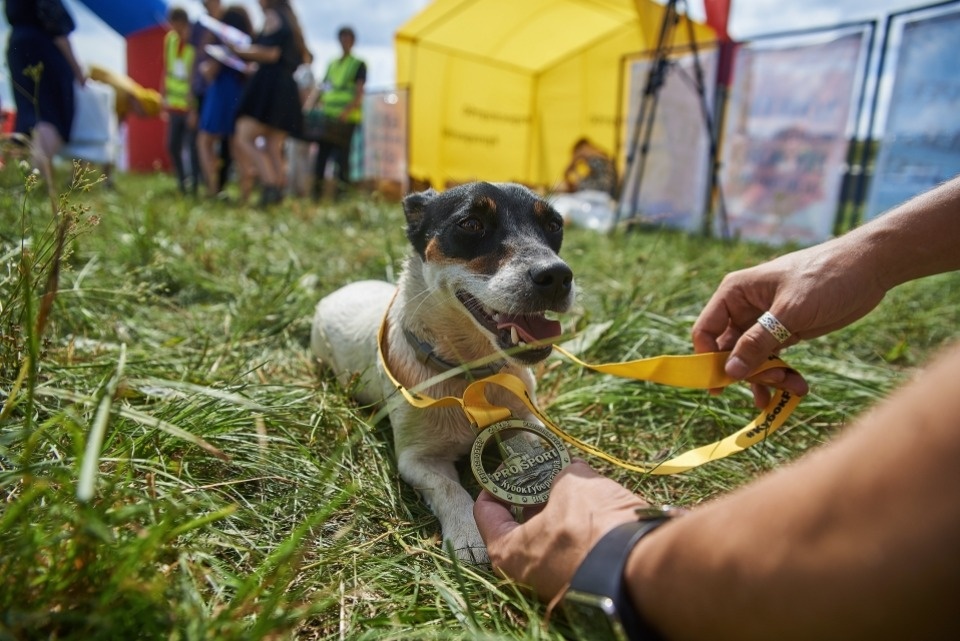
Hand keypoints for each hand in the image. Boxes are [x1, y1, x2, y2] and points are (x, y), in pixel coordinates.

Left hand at [474, 460, 647, 602]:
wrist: (641, 567)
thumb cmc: (592, 526)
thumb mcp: (572, 485)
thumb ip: (562, 474)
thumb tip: (569, 466)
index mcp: (507, 552)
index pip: (486, 511)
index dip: (497, 482)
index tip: (510, 465)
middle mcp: (526, 573)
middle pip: (521, 521)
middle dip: (534, 490)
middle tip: (544, 467)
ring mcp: (556, 579)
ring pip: (551, 532)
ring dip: (560, 503)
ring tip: (572, 475)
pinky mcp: (584, 578)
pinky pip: (574, 543)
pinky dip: (580, 520)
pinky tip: (594, 495)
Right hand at [692, 240, 886, 404]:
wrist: (870, 268)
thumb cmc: (825, 278)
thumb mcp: (790, 312)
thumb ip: (757, 342)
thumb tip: (730, 372)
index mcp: (735, 293)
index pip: (706, 330)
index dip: (707, 358)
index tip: (720, 385)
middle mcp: (744, 309)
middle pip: (729, 351)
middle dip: (747, 372)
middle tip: (772, 385)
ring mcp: (765, 323)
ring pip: (753, 359)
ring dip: (768, 378)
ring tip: (792, 387)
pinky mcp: (785, 333)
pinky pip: (774, 359)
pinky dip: (783, 375)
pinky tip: (798, 387)